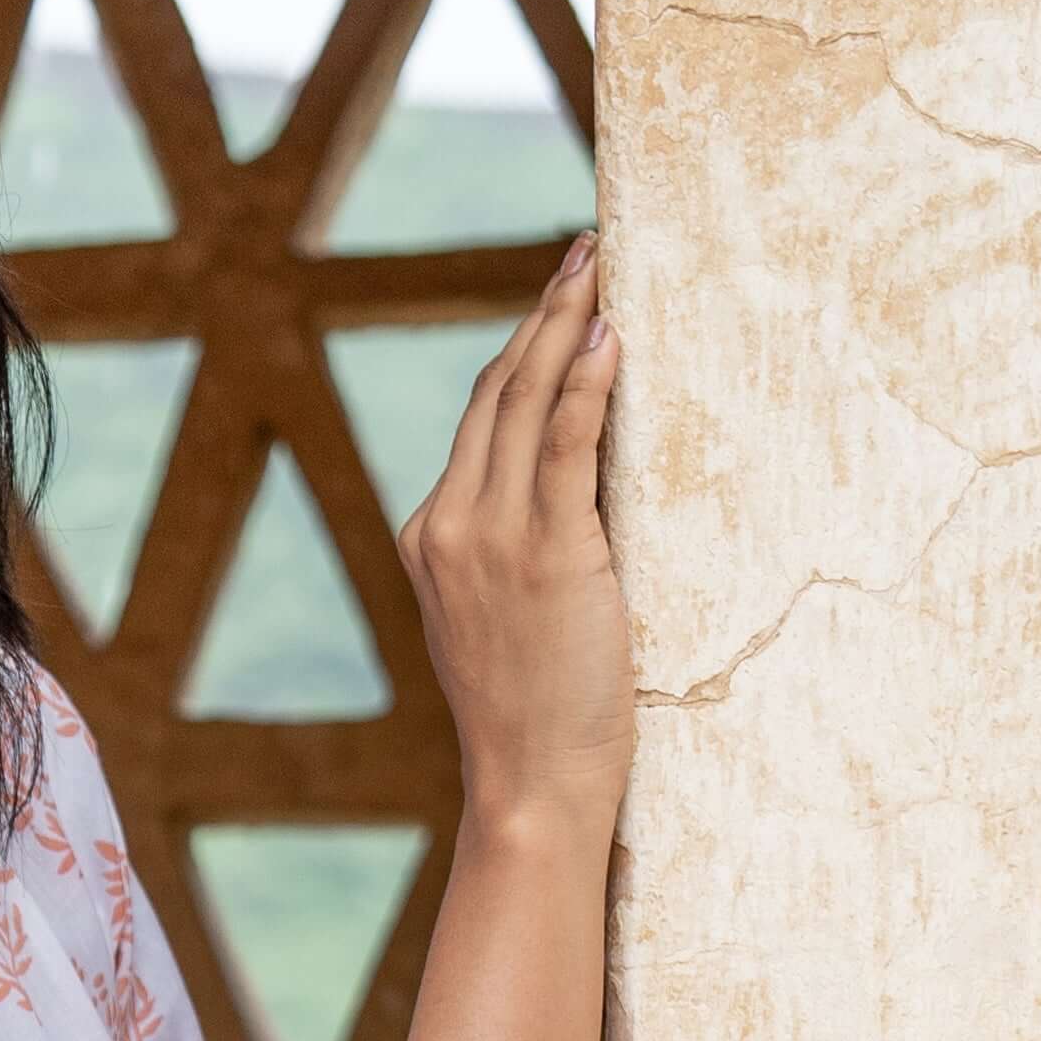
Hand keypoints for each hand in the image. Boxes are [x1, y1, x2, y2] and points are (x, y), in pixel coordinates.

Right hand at [396, 242, 632, 846]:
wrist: (531, 787)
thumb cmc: (538, 718)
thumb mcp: (510, 620)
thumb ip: (522, 550)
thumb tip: (583, 484)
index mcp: (431, 539)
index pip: (477, 422)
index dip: (520, 352)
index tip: (558, 300)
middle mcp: (447, 527)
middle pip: (494, 392)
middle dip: (542, 315)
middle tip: (582, 253)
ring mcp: (488, 538)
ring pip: (522, 402)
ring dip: (563, 325)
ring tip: (598, 269)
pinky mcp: (544, 552)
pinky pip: (562, 445)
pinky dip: (584, 384)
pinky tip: (609, 338)